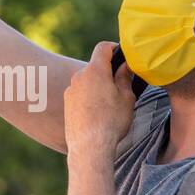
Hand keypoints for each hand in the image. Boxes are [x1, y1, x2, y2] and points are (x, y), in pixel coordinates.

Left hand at [63, 42, 135, 158]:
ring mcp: (71, 91)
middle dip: (108, 73)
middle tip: (122, 87)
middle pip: (96, 67)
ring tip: (110, 105)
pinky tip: (98, 114)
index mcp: (95, 71)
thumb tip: (124, 66)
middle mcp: (79, 77)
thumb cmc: (111, 122)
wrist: (89, 147)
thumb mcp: (126, 98)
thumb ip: (125, 78)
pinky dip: (89, 98)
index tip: (122, 56)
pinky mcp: (67, 104)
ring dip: (98, 87)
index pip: (103, 48)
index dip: (114, 48)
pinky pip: (81, 94)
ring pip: (88, 82)